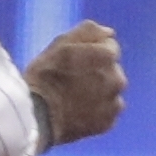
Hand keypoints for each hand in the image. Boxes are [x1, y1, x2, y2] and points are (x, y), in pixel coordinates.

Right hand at [23, 20, 125, 147]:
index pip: (109, 47)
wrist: (38, 117)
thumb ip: (88, 32)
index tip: (74, 61)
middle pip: (111, 70)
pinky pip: (107, 111)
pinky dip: (97, 110)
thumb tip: (109, 32)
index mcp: (107, 56)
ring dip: (99, 90)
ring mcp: (114, 102)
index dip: (91, 52)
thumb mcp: (60, 44)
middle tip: (72, 79)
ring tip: (74, 96)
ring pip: (110, 90)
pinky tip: (78, 110)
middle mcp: (117, 78)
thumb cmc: (46, 76)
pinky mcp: (109, 122)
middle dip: (97, 71)